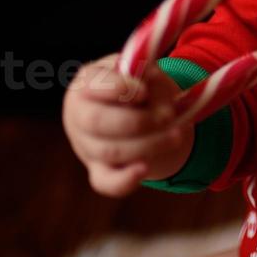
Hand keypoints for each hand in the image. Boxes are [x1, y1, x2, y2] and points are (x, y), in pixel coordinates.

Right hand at [62, 53, 193, 196]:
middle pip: (97, 122)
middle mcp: (79, 114)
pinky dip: (124, 180)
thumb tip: (155, 101)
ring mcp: (86, 145)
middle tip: (168, 116)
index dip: (119, 89)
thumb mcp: (148, 73)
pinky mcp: (98, 169)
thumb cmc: (141, 85)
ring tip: (176, 136)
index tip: (144, 91)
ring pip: (109, 151)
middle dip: (137, 121)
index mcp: (87, 82)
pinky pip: (106, 182)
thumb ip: (150, 81)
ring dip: (148, 145)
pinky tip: (143, 170)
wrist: (137, 110)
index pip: (93, 85)